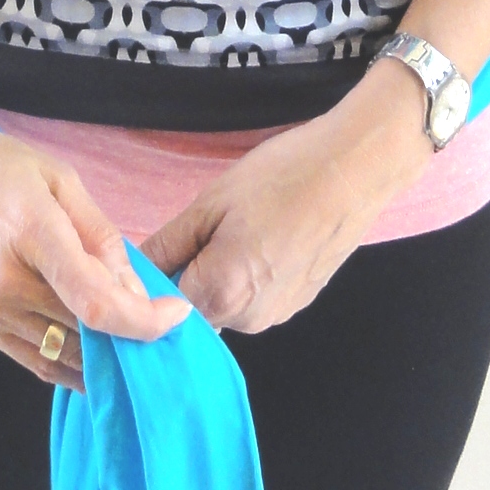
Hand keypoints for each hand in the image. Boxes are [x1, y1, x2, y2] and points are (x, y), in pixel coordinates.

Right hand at [0, 102, 191, 392]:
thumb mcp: (58, 178)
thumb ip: (100, 235)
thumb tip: (135, 288)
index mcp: (32, 235)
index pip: (97, 302)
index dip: (144, 320)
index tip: (177, 315)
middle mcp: (6, 283)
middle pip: (86, 336)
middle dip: (134, 337)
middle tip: (162, 324)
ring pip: (63, 357)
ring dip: (105, 358)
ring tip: (135, 339)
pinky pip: (35, 361)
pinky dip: (71, 364)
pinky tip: (96, 354)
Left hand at [141, 58, 433, 334]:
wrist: (356, 170)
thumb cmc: (283, 176)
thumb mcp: (213, 201)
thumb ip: (169, 244)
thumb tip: (133, 271)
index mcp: (221, 292)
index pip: (161, 304)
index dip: (157, 274)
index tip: (170, 241)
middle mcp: (249, 319)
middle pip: (194, 308)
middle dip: (189, 274)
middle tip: (209, 224)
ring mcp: (277, 315)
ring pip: (225, 304)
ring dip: (219, 275)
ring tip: (244, 225)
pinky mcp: (297, 304)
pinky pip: (253, 298)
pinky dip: (249, 275)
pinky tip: (266, 236)